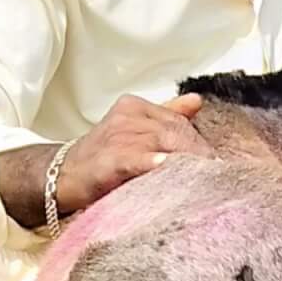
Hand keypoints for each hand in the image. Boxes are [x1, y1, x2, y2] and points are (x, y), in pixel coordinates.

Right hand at [56, 94, 211, 214]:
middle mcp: (128, 116)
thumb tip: (196, 100)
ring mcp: (118, 135)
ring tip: (207, 180)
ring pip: (165, 143)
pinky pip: (136, 158)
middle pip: (178, 132)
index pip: (181, 123)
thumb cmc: (105, 156)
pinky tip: (167, 167)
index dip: (201, 146)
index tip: (217, 166)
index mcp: (136, 107)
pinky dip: (152, 162)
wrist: (63, 175)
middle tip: (219, 177)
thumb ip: (167, 115)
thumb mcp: (136, 130)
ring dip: (189, 162)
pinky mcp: (109, 158)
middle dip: (201, 156)